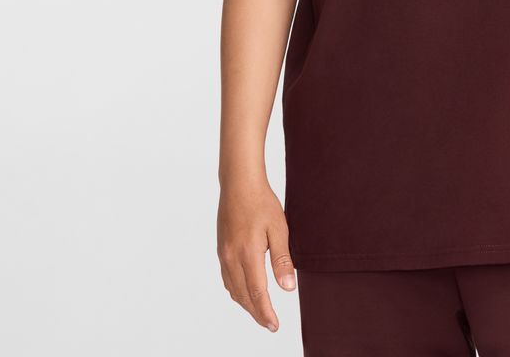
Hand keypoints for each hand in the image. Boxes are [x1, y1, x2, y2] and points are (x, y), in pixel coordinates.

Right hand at [217, 177, 296, 331]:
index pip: (257, 293)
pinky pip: (227, 278)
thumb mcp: (279, 228)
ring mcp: (223, 254)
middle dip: (256, 312)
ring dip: (246, 303)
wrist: (239, 183)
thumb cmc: (262, 202)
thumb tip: (287, 288)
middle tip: (270, 324)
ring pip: (233, 289)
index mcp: (247, 254)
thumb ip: (282, 259)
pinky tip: (244, 291)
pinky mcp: (221, 248)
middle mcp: (231, 257)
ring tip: (260, 311)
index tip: (274, 325)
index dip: (265, 312)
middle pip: (243, 295)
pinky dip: (236, 290)